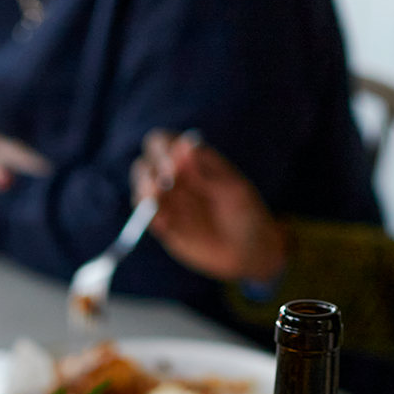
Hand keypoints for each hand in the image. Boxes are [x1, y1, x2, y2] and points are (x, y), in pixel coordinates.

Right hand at [138, 129, 285, 284]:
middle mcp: (172, 178)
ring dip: (144, 191)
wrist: (252, 251)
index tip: (175, 163)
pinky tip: (163, 222)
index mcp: (189, 160)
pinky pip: (148, 219)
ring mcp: (167, 203)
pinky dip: (149, 218)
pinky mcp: (166, 227)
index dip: (163, 149)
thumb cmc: (247, 213)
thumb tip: (186, 145)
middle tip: (167, 181)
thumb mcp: (235, 191)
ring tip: (156, 199)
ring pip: (141, 189)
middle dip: (151, 170)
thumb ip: (211, 171)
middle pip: (146, 164)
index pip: (162, 143)